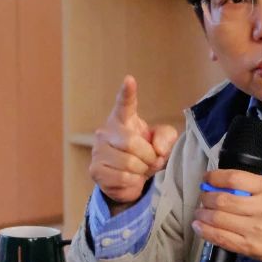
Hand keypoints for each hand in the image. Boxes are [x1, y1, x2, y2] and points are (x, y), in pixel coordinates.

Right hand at [90, 75, 178, 207]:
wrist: (129, 178)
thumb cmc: (145, 153)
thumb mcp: (162, 143)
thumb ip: (166, 138)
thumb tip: (158, 149)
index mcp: (123, 119)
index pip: (125, 104)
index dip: (127, 92)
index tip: (129, 80)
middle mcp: (106, 131)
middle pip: (131, 143)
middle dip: (148, 156)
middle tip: (153, 160)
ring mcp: (98, 151)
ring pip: (128, 163)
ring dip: (142, 170)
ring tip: (141, 169)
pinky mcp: (95, 170)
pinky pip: (122, 178)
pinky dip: (133, 182)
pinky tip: (131, 178)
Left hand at [192, 168, 261, 261]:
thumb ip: (253, 187)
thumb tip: (220, 183)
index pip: (234, 178)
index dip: (214, 177)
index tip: (206, 179)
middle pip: (222, 200)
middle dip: (205, 198)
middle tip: (202, 197)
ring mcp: (256, 230)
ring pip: (218, 219)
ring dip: (202, 214)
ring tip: (199, 212)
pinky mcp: (250, 247)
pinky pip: (221, 238)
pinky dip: (205, 231)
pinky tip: (199, 226)